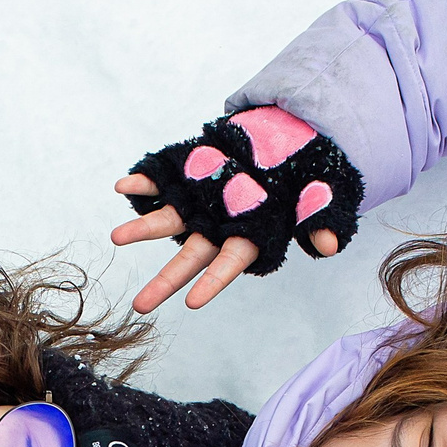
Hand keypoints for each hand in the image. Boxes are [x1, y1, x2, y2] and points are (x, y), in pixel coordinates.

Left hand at [110, 107, 360, 312]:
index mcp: (250, 237)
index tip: (191, 303)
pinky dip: (145, 184)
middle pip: (191, 257)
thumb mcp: (321, 197)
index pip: (230, 264)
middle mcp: (220, 226)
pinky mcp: (190, 179)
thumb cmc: (306, 178)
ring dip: (143, 229)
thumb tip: (330, 246)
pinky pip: (163, 183)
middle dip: (165, 281)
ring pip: (170, 222)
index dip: (213, 282)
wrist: (287, 140)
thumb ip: (320, 220)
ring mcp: (201, 204)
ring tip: (116, 238)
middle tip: (140, 306)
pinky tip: (125, 187)